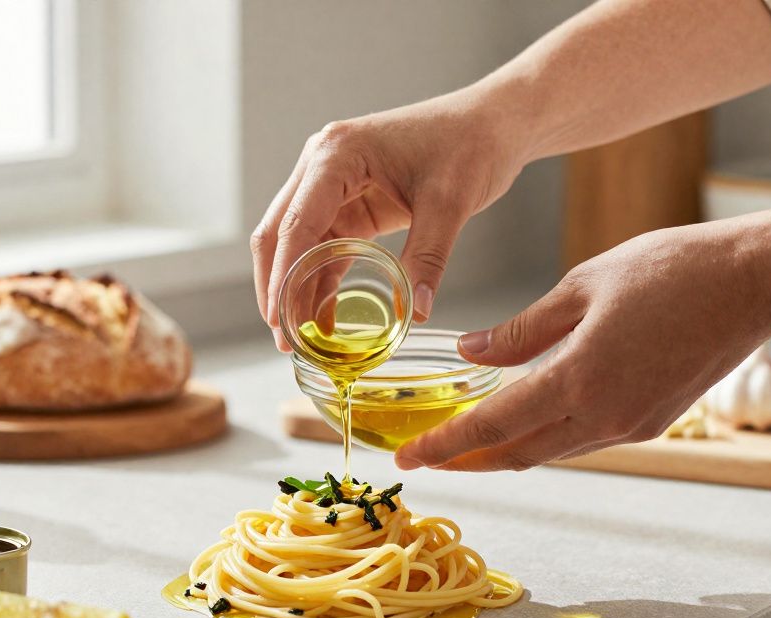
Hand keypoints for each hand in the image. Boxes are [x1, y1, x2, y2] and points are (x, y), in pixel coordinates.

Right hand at [250, 90, 529, 347]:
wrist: (492, 123)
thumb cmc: (471, 144)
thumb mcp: (450, 203)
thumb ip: (427, 257)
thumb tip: (416, 312)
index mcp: (338, 153)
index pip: (296, 222)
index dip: (283, 275)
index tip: (280, 319)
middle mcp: (323, 164)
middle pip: (280, 233)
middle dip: (278, 288)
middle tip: (285, 340)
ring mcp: (332, 184)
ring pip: (297, 245)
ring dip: (296, 289)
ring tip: (301, 341)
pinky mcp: (350, 202)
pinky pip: (324, 247)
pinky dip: (320, 282)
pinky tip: (323, 320)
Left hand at [395, 222, 770, 471]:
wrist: (753, 282)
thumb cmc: (668, 270)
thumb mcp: (579, 288)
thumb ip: (520, 331)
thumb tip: (470, 353)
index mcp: (579, 380)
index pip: (493, 427)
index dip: (446, 446)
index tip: (410, 458)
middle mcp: (604, 417)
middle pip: (518, 454)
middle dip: (469, 459)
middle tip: (430, 456)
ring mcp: (632, 426)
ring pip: (551, 450)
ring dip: (507, 450)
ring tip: (467, 440)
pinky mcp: (653, 422)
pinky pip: (583, 439)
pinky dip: (545, 435)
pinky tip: (525, 417)